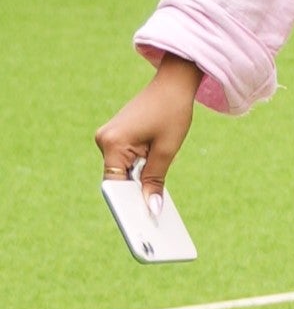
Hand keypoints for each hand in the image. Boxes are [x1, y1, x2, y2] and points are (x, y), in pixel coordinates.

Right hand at [95, 52, 202, 212]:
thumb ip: (155, 180)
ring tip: (156, 204)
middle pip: (118, 180)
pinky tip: (153, 182)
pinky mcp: (117, 136)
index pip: (114, 185)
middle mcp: (104, 140)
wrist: (174, 82)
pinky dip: (138, 170)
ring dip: (138, 182)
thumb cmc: (172, 111)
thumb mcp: (167, 149)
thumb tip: (152, 208)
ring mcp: (108, 137)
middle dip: (134, 196)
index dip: (126, 206)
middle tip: (152, 224)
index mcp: (113, 142)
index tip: (140, 226)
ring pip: (122, 171)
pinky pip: (125, 161)